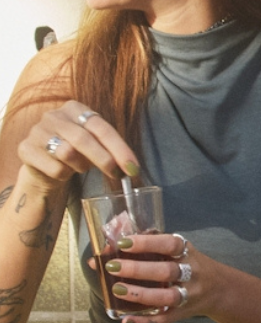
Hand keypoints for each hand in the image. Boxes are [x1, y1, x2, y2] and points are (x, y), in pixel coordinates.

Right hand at [17, 101, 138, 190]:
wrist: (44, 166)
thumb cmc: (77, 153)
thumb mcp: (95, 145)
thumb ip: (111, 150)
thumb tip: (132, 168)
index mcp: (74, 108)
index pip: (101, 127)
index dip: (119, 149)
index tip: (133, 167)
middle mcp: (53, 115)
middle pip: (83, 139)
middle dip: (104, 159)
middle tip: (117, 174)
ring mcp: (37, 131)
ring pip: (67, 153)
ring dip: (80, 166)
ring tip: (79, 167)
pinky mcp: (25, 149)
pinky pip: (55, 168)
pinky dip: (64, 175)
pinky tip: (62, 171)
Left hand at [100, 233, 216, 322]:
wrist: (220, 289)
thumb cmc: (188, 264)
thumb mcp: (178, 250)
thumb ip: (148, 245)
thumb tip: (105, 248)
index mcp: (188, 253)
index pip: (170, 244)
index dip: (147, 243)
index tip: (123, 243)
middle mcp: (192, 274)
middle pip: (168, 272)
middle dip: (138, 269)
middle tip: (113, 267)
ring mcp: (189, 295)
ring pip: (168, 297)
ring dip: (141, 294)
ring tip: (117, 289)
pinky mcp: (183, 313)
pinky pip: (165, 320)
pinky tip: (126, 321)